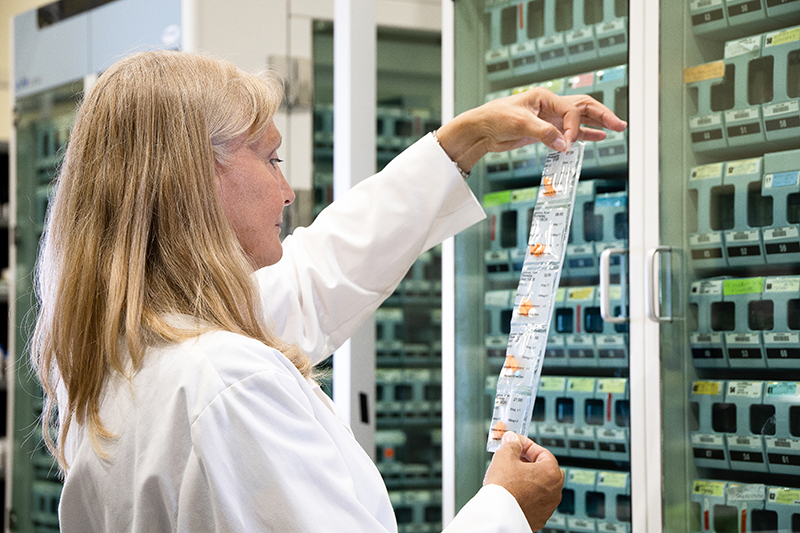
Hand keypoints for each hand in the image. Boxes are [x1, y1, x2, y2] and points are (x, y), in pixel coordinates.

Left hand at [435, 88, 626, 171]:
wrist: (481, 130)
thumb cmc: (494, 118)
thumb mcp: (519, 124)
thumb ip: (543, 133)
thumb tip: (562, 143)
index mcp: (545, 97)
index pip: (571, 110)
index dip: (573, 128)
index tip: (567, 143)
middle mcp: (549, 105)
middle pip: (582, 108)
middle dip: (602, 116)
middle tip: (619, 125)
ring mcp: (548, 118)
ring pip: (578, 119)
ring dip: (597, 125)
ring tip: (615, 129)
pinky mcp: (544, 131)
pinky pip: (568, 132)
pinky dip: (583, 135)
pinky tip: (597, 138)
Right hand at [483, 432, 563, 530]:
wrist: (498, 516)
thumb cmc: (504, 488)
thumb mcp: (505, 456)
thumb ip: (512, 444)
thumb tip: (513, 440)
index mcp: (552, 473)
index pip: (542, 452)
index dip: (526, 445)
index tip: (516, 443)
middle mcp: (555, 491)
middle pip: (543, 469)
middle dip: (528, 461)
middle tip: (513, 457)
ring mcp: (548, 506)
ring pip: (539, 486)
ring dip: (527, 478)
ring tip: (509, 475)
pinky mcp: (538, 518)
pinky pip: (534, 500)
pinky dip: (525, 494)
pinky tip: (511, 490)